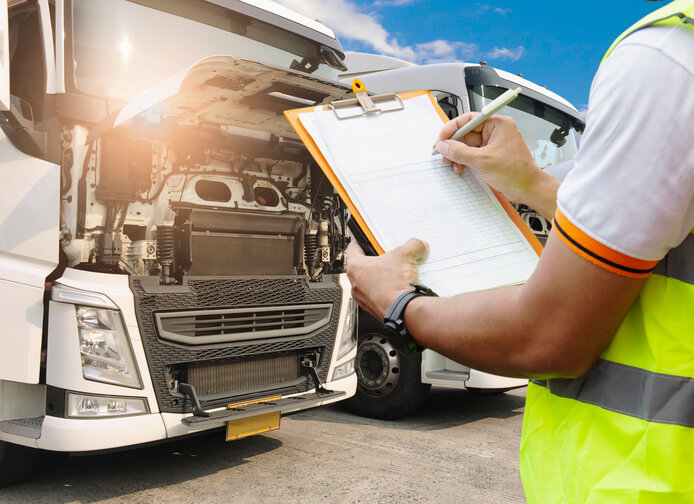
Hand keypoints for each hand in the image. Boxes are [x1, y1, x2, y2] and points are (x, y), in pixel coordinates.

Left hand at [346, 238, 428, 319]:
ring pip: (369, 283)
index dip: (363, 241)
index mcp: (355, 267)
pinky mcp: (373, 308)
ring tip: (396, 274)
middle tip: (389, 257)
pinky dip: (386, 291)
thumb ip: (412, 245)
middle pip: (363, 266)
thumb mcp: (405, 254)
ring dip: (381, 278)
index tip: (369, 240)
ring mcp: (363, 298)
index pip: (353, 248)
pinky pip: (377, 296)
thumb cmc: (395, 285)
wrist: (403, 310)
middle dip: (377, 261)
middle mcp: (355, 284)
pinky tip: (398, 288)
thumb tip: (418, 245)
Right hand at [434, 113, 557, 219]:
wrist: (528, 189)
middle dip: (453, 144)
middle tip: (443, 153)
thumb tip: (443, 145)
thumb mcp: (482, 161)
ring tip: (451, 164)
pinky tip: (460, 167)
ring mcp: (493, 144)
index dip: (452, 128)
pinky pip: (472, 154)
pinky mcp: (491, 156)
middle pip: (466, 133)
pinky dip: (464, 161)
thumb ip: (459, 152)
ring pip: (467, 145)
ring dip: (457, 155)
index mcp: (498, 124)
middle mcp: (495, 132)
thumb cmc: (516, 173)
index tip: (441, 138)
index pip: (469, 119)